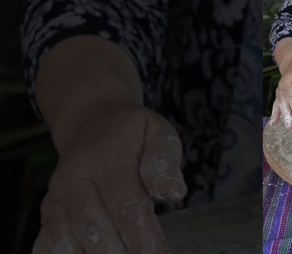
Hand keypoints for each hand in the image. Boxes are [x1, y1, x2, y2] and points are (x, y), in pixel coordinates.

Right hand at [32, 105, 185, 253]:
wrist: (90, 123)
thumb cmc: (132, 133)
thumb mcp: (158, 132)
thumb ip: (165, 159)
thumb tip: (172, 193)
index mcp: (105, 160)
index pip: (126, 206)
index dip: (142, 237)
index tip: (156, 253)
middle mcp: (74, 181)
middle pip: (94, 230)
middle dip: (119, 252)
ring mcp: (56, 200)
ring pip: (67, 242)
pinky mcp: (47, 214)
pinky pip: (47, 244)